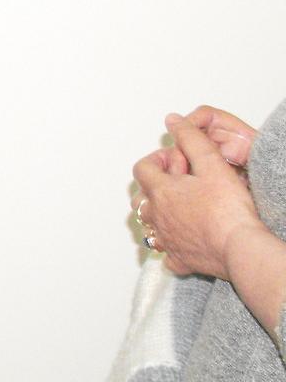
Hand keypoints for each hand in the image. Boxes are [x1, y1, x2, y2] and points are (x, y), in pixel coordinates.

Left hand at [134, 114, 267, 278]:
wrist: (241, 248)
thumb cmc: (228, 209)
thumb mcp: (212, 163)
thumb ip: (190, 139)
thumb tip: (173, 121)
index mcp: (160, 191)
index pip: (143, 168)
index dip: (158, 159)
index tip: (178, 159)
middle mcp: (157, 216)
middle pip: (141, 197)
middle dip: (156, 186)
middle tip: (181, 182)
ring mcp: (166, 240)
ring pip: (150, 225)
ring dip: (160, 214)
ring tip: (183, 208)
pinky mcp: (180, 260)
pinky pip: (167, 252)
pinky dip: (172, 244)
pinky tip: (187, 238)